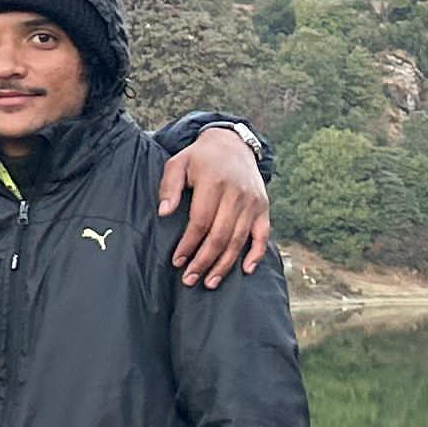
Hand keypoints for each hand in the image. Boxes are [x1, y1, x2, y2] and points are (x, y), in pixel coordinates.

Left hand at [158, 126, 273, 284]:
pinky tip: (245, 270)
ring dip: (225, 264)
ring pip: (239, 239)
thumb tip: (164, 213)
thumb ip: (169, 187)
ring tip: (210, 282)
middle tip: (190, 279)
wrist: (232, 144)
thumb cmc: (199, 157)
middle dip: (204, 261)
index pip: (201, 221)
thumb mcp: (177, 163)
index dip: (189, 244)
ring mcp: (253, 202)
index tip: (177, 261)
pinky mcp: (263, 207)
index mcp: (214, 182)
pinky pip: (263, 234)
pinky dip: (256, 253)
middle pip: (220, 235)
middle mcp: (237, 194)